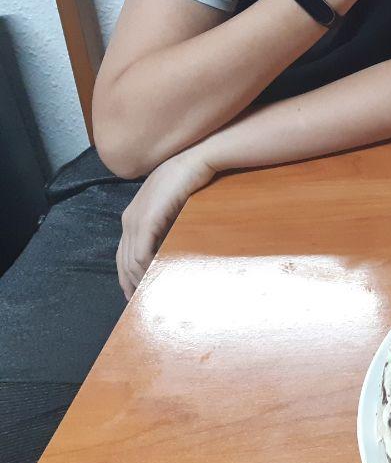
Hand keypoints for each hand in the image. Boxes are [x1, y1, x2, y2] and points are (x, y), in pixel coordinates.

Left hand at [116, 148, 215, 297]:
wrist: (195, 160)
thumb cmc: (188, 181)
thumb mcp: (172, 206)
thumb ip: (165, 224)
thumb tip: (169, 245)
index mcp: (132, 217)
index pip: (123, 254)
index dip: (127, 275)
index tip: (135, 293)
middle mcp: (128, 220)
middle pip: (123, 262)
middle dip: (129, 284)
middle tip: (139, 302)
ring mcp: (135, 220)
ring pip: (131, 261)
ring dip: (139, 280)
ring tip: (150, 295)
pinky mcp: (146, 220)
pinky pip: (141, 253)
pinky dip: (146, 269)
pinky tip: (156, 278)